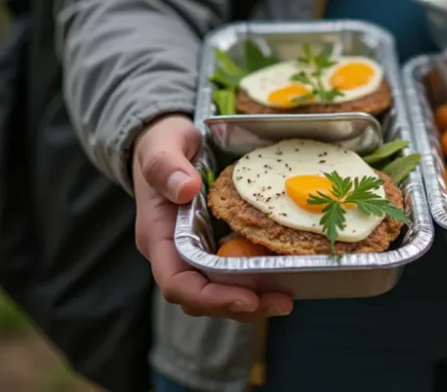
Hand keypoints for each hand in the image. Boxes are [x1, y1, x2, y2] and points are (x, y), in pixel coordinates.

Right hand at [132, 114, 292, 320]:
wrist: (168, 142)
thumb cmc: (163, 143)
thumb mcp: (162, 145)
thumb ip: (165, 165)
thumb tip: (185, 189)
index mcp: (159, 235)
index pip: (177, 283)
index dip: (211, 297)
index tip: (247, 298)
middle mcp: (175, 252)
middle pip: (202, 297)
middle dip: (240, 305)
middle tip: (283, 302)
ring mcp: (195, 251)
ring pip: (219, 291)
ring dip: (253, 299)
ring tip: (287, 297)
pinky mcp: (215, 246)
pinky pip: (233, 273)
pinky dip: (256, 280)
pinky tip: (284, 276)